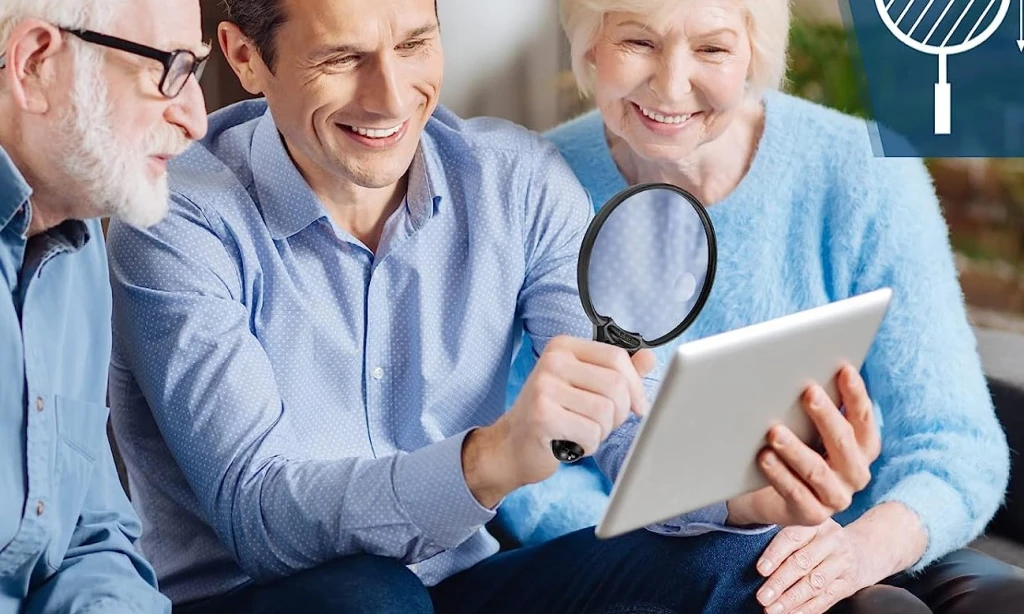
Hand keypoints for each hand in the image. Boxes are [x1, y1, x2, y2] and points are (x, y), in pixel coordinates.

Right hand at [463, 335, 654, 506]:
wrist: (512, 446)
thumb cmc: (553, 414)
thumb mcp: (584, 386)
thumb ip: (617, 371)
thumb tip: (650, 358)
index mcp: (563, 346)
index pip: (617, 358)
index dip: (636, 386)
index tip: (638, 407)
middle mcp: (552, 361)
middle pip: (616, 385)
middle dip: (620, 414)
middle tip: (602, 425)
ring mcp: (544, 387)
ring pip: (606, 412)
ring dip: (602, 432)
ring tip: (581, 432)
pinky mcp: (542, 416)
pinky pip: (590, 433)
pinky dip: (588, 445)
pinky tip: (571, 443)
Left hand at [726, 364, 880, 526]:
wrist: (774, 497)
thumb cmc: (797, 450)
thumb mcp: (809, 430)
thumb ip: (817, 408)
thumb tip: (803, 369)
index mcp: (862, 448)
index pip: (863, 418)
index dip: (855, 394)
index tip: (843, 368)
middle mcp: (855, 473)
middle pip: (843, 442)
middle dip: (826, 416)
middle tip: (808, 392)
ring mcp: (836, 497)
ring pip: (817, 471)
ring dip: (795, 449)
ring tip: (774, 431)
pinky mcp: (812, 516)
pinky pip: (796, 494)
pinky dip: (779, 474)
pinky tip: (764, 457)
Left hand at [755, 520, 878, 613]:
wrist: (866, 548)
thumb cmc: (823, 538)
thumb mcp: (809, 528)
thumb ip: (787, 538)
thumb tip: (756, 559)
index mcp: (817, 524)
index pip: (793, 537)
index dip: (776, 553)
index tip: (761, 569)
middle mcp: (832, 541)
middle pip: (803, 562)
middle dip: (780, 582)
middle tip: (762, 596)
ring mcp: (842, 563)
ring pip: (814, 584)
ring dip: (791, 599)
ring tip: (772, 609)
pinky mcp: (847, 584)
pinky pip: (826, 599)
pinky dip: (806, 609)